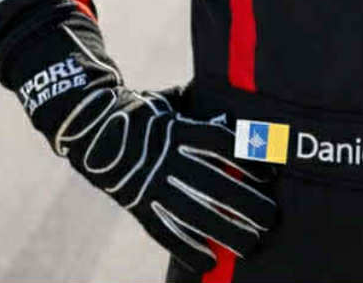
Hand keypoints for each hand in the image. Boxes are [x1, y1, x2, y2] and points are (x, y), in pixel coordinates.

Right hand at [55, 84, 276, 271]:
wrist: (90, 127)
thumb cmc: (143, 110)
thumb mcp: (171, 99)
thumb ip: (201, 101)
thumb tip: (234, 98)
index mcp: (178, 128)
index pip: (221, 144)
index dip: (247, 158)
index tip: (272, 172)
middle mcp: (166, 158)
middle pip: (213, 184)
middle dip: (245, 203)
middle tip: (270, 217)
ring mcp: (150, 185)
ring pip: (193, 214)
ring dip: (224, 232)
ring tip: (251, 245)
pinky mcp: (137, 206)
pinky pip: (163, 232)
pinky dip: (186, 249)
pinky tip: (209, 263)